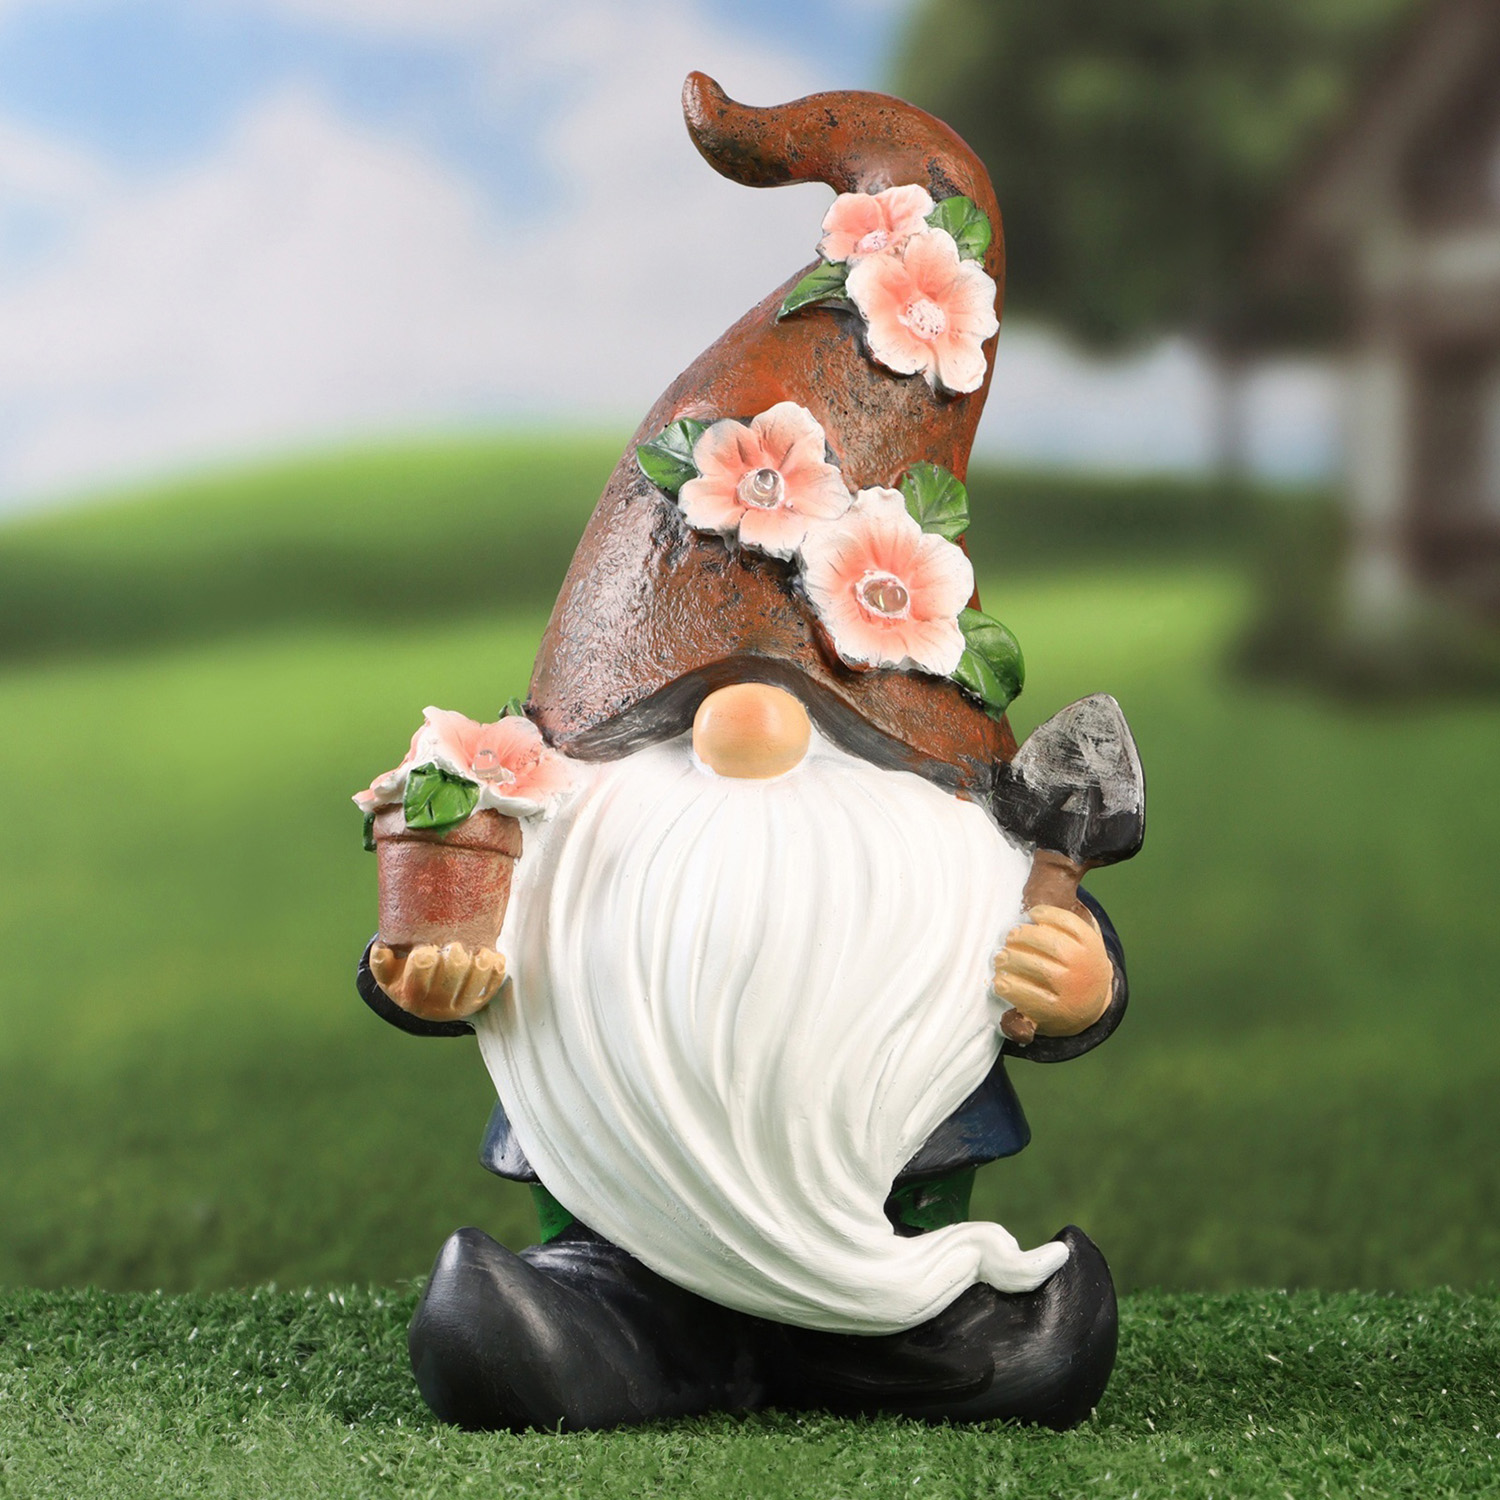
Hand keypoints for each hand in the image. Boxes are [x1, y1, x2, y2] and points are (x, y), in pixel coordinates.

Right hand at [369, 941, 505, 1021]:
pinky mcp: (479, 1002)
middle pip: (451, 974)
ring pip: (475, 980)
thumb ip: (381, 960)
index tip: (427, 947)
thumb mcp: (387, 973)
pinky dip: (496, 968)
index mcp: (410, 993)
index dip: (424, 958)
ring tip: (477, 950)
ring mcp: (460, 1004)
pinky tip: (493, 956)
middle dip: (455, 955)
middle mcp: (436, 1003)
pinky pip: (493, 984)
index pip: (419, 974)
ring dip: (479, 961)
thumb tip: (383, 947)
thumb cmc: (405, 977)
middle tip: (454, 946)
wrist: (424, 1002)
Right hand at [993, 904, 1112, 1043]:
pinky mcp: (1091, 939)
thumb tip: (1001, 1014)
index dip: (1009, 988)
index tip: (995, 982)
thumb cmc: (1055, 1003)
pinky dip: (1047, 915)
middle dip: (1013, 960)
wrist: (1094, 991)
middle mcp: (1077, 985)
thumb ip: (1018, 1021)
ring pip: (1053, 943)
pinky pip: (1067, 922)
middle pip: (1041, 969)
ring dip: (1026, 936)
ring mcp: (1085, 960)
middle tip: (999, 957)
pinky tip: (1032, 917)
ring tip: (1011, 936)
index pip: (1032, 998)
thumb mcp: (1041, 1020)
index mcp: (1064, 1009)